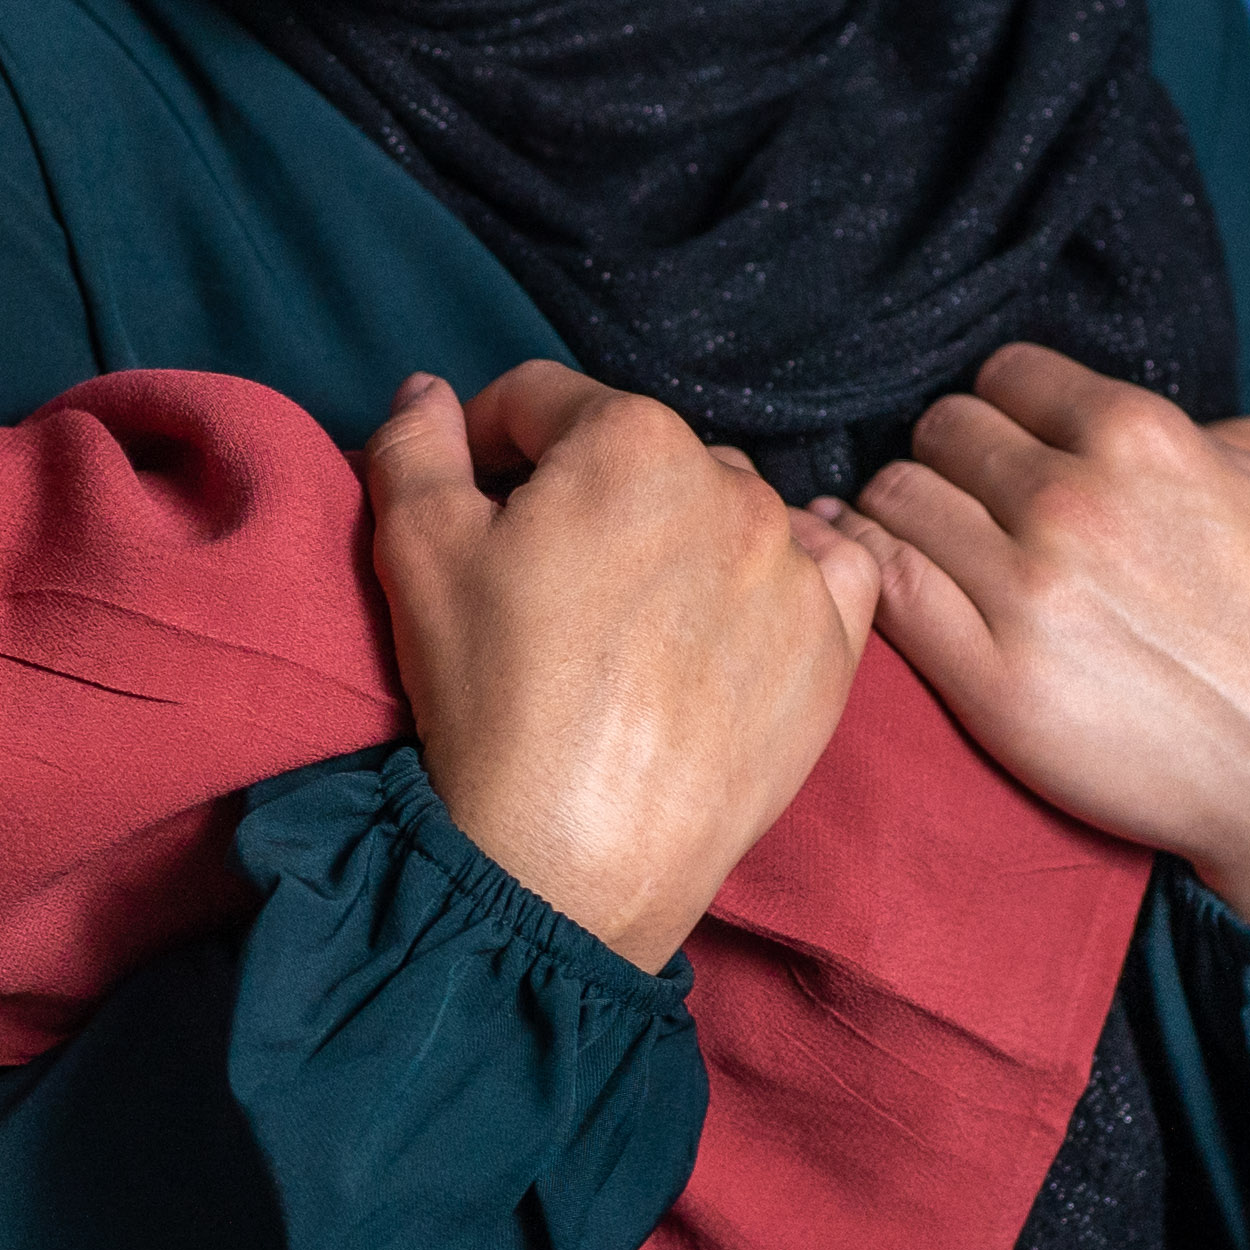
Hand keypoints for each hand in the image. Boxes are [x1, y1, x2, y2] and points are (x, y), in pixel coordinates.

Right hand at [363, 363, 877, 969]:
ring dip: (682, 536)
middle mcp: (733, 485)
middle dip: (591, 493)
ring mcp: (794, 568)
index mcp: (630, 441)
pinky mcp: (833, 648)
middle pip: (641, 456)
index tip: (472, 500)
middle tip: (548, 576)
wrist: (571, 857)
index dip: (489, 442)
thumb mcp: (416, 549)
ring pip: (729, 512)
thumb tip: (428, 393)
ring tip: (632, 618)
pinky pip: (828, 575)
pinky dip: (787, 579)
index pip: (542, 401)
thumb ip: (416, 445)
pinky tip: (741, 614)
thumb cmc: (492, 694)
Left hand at [835, 343, 1249, 931]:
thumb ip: (1159, 443)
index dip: (1005, 413)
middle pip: (942, 430)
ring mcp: (1027, 590)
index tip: (1010, 451)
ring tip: (926, 545)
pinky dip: (867, 567)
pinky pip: (884, 583)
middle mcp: (1074, 499)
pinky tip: (874, 576)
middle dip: (952, 461)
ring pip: (894, 497)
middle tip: (969, 505)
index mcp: (1142, 435)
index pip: (1007, 375)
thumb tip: (1076, 412)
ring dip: (901, 513)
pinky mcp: (991, 679)